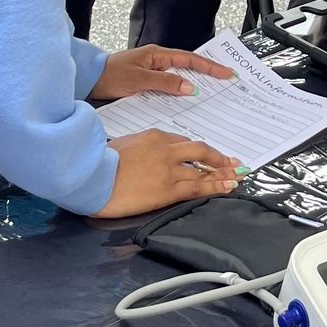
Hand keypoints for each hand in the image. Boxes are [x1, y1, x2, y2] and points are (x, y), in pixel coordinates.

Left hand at [88, 44, 235, 100]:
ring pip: (179, 79)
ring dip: (194, 84)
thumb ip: (165, 83)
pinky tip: (185, 102)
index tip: (225, 72)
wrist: (89, 80)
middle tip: (226, 80)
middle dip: (208, 74)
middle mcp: (157, 62)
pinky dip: (179, 93)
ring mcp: (153, 73)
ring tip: (212, 92)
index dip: (209, 66)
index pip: (190, 59)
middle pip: (188, 67)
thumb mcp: (139, 79)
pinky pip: (168, 88)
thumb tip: (189, 87)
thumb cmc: (109, 75)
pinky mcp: (147, 84)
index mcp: (157, 55)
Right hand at [89, 129, 238, 217]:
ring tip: (234, 177)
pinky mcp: (168, 189)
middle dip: (217, 157)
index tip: (204, 154)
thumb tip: (141, 154)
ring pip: (202, 169)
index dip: (196, 149)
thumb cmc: (98, 162)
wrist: (92, 177)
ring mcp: (168, 169)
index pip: (181, 141)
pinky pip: (197, 187)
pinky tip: (225, 187)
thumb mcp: (120, 145)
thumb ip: (137, 147)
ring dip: (221, 173)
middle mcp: (165, 150)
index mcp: (153, 137)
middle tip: (231, 162)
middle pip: (199, 150)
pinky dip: (214, 186)